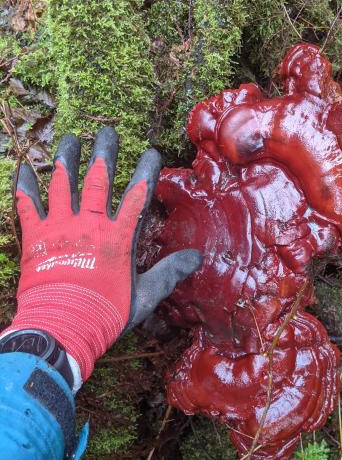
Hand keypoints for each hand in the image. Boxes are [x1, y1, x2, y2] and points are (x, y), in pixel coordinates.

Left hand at [3, 127, 200, 387]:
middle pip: (99, 180)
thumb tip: (197, 257)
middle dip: (105, 153)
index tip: (152, 152)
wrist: (62, 327)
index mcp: (119, 237)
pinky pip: (28, 206)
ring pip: (64, 184)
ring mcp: (61, 228)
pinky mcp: (36, 238)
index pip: (137, 195)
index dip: (147, 171)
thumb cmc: (106, 313)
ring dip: (67, 159)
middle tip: (108, 132)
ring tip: (70, 138)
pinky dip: (26, 186)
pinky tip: (25, 168)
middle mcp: (91, 225)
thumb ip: (169, 272)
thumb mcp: (145, 296)